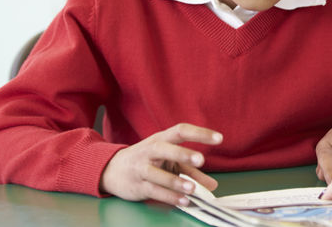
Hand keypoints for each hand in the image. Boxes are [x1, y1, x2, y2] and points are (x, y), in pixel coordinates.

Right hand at [100, 123, 222, 205]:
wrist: (112, 169)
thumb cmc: (147, 160)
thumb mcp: (168, 161)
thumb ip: (191, 171)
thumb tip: (212, 185)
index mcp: (161, 139)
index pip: (181, 131)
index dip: (200, 133)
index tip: (219, 138)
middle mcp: (150, 151)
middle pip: (165, 149)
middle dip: (183, 154)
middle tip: (200, 160)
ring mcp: (142, 168)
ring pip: (158, 175)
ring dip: (177, 182)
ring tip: (193, 189)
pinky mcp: (137, 186)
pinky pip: (154, 192)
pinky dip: (170, 197)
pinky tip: (184, 201)